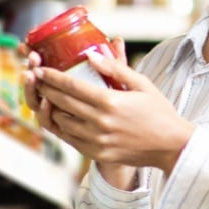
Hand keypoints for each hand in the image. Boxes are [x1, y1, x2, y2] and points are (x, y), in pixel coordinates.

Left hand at [24, 44, 194, 175]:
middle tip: (36, 78)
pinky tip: (60, 116)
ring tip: (47, 96)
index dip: (51, 77)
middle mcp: (99, 122)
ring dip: (51, 108)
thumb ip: (115, 68)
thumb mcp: (142, 84)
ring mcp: (96, 140)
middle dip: (45, 88)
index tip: (40, 69)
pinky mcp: (97, 153)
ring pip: (61, 122)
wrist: (171, 147)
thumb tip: (91, 55)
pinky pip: (70, 139)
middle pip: (62, 103)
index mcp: (110, 102)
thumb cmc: (159, 112)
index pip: (71, 86)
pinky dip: (61, 126)